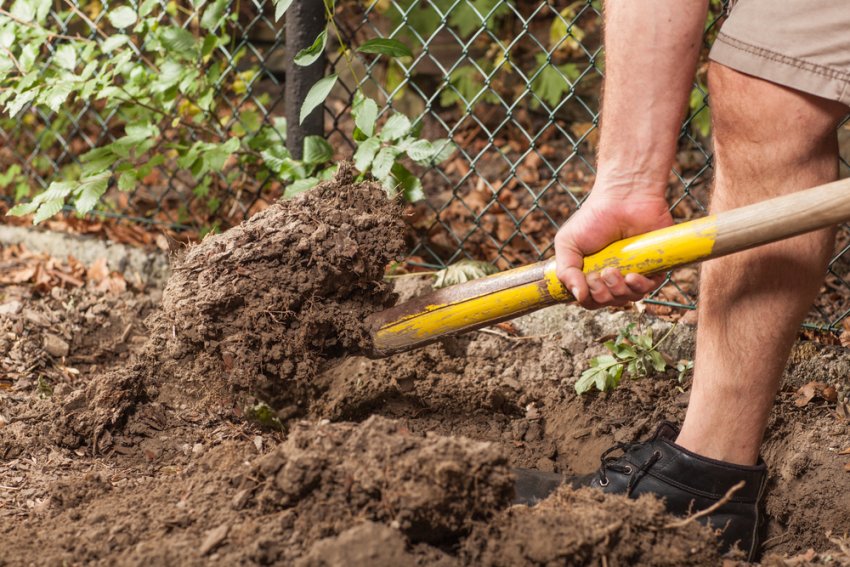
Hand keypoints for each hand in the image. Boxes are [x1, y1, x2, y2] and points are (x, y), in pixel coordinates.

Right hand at [554, 185, 672, 308]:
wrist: (623, 199)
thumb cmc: (594, 218)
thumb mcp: (568, 243)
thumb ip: (566, 271)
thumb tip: (577, 296)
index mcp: (591, 273)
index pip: (590, 300)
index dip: (589, 298)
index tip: (588, 280)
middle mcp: (612, 276)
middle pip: (609, 302)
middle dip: (603, 294)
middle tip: (602, 272)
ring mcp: (633, 272)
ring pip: (628, 298)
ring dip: (619, 291)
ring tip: (613, 271)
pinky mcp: (653, 266)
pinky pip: (649, 288)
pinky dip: (639, 286)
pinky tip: (632, 276)